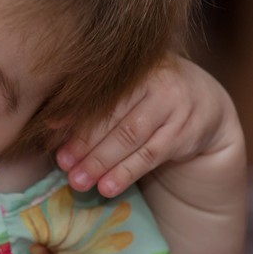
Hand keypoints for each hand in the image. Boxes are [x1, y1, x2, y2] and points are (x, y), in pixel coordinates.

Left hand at [54, 54, 237, 197]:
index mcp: (133, 66)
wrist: (204, 104)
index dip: (73, 111)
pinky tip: (107, 187)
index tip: (48, 131)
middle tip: (63, 165)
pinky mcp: (187, 130)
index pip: (100, 91)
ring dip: (101, 162)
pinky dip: (126, 173)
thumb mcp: (126, 93)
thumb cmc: (148, 98)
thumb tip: (49, 125)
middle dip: (84, 144)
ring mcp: (175, 104)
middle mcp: (157, 79)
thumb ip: (93, 104)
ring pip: (131, 137)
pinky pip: (151, 155)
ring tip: (78, 182)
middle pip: (113, 116)